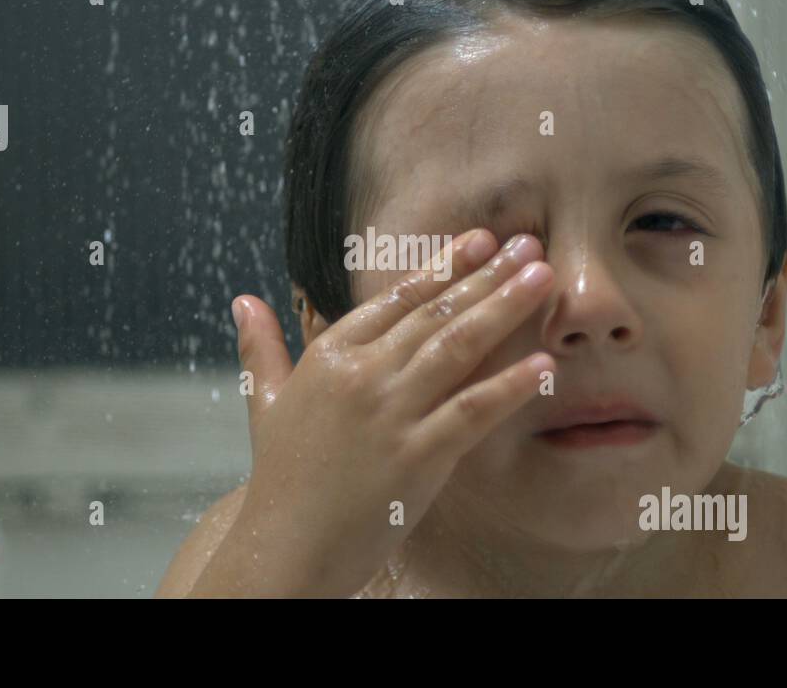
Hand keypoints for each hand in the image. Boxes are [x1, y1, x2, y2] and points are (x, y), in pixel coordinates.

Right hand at [191, 229, 552, 596]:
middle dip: (487, 274)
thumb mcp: (263, 402)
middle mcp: (362, 374)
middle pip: (435, 313)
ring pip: (457, 347)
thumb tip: (243, 301)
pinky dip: (509, 386)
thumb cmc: (281, 477)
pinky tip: (543, 365)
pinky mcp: (417, 456)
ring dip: (504, 308)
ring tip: (542, 277)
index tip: (479, 241)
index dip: (443, 267)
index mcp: (330, 356)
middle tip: (530, 244)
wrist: (286, 546)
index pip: (397, 299)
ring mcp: (391, 414)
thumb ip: (260, 348)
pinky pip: (472, 411)